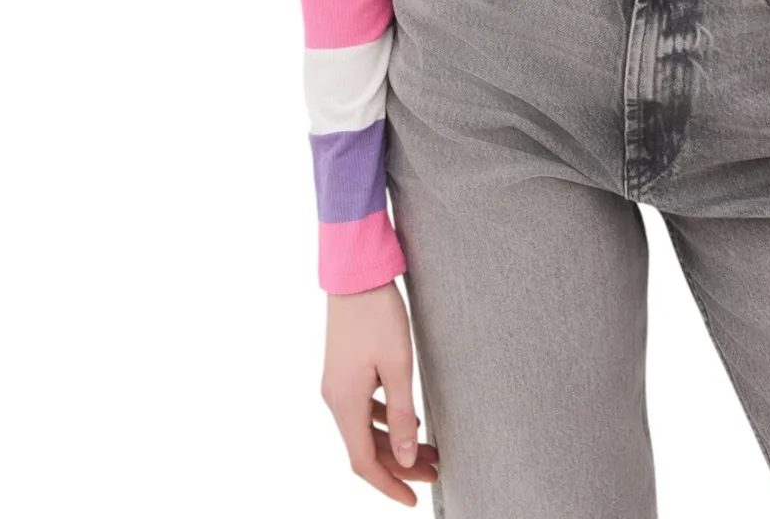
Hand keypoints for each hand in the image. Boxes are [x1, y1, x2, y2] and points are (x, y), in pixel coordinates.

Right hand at [321, 282, 439, 503]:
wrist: (355, 273)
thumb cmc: (378, 314)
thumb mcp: (397, 366)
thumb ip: (400, 415)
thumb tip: (405, 457)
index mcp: (345, 403)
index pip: (364, 462)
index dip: (389, 485)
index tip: (413, 499)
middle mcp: (335, 399)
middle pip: (366, 447)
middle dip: (400, 464)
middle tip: (434, 470)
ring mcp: (336, 384)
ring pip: (364, 429)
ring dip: (394, 443)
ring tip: (428, 448)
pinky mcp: (343, 371)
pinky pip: (362, 409)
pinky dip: (384, 421)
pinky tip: (407, 418)